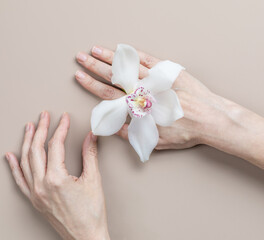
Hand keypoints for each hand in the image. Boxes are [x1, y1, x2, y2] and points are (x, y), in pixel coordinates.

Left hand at [5, 112, 109, 239]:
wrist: (85, 238)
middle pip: (36, 149)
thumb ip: (90, 155)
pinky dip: (14, 166)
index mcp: (56, 179)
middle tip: (44, 116)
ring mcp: (35, 193)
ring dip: (26, 142)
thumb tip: (91, 136)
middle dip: (40, 129)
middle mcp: (41, 185)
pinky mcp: (34, 200)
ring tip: (29, 127)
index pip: (55, 145)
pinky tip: (10, 156)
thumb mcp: (94, 181)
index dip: (60, 128)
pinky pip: (19, 180)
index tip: (64, 118)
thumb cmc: (91, 214)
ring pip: (25, 161)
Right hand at [75, 45, 220, 149]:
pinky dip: (133, 54)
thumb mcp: (154, 140)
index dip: (91, 84)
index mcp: (137, 107)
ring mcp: (155, 78)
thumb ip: (130, 132)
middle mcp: (143, 90)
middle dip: (94, 66)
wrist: (210, 119)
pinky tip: (122, 49)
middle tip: (80, 58)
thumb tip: (111, 126)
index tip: (79, 76)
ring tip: (95, 50)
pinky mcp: (167, 71)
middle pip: (113, 76)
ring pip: (127, 65)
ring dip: (110, 57)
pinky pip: (147, 59)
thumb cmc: (183, 132)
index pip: (107, 93)